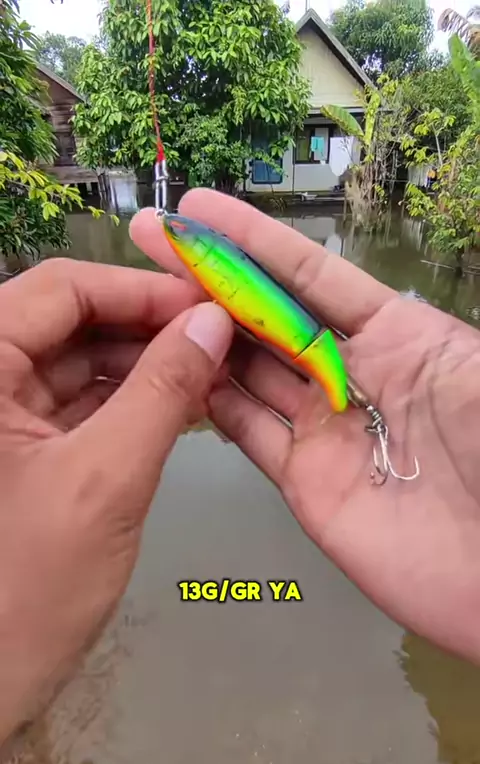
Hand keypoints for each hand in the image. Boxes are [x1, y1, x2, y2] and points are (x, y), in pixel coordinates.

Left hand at [0, 258, 232, 745]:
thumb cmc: (32, 587)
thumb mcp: (107, 479)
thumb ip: (162, 391)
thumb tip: (214, 321)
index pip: (60, 290)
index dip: (140, 289)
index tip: (211, 303)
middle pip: (72, 321)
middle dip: (150, 327)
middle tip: (225, 338)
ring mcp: (3, 416)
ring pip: (81, 362)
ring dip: (146, 364)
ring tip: (215, 371)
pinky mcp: (23, 450)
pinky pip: (82, 405)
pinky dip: (131, 401)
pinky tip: (184, 403)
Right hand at [132, 190, 479, 664]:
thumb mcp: (471, 370)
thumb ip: (410, 330)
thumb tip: (356, 300)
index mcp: (396, 336)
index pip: (311, 277)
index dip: (255, 241)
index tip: (199, 211)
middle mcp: (351, 375)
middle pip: (270, 318)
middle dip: (213, 279)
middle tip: (153, 244)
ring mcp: (324, 430)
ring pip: (249, 372)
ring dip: (202, 337)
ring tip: (146, 302)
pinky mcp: (306, 483)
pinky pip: (248, 433)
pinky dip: (210, 404)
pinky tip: (171, 374)